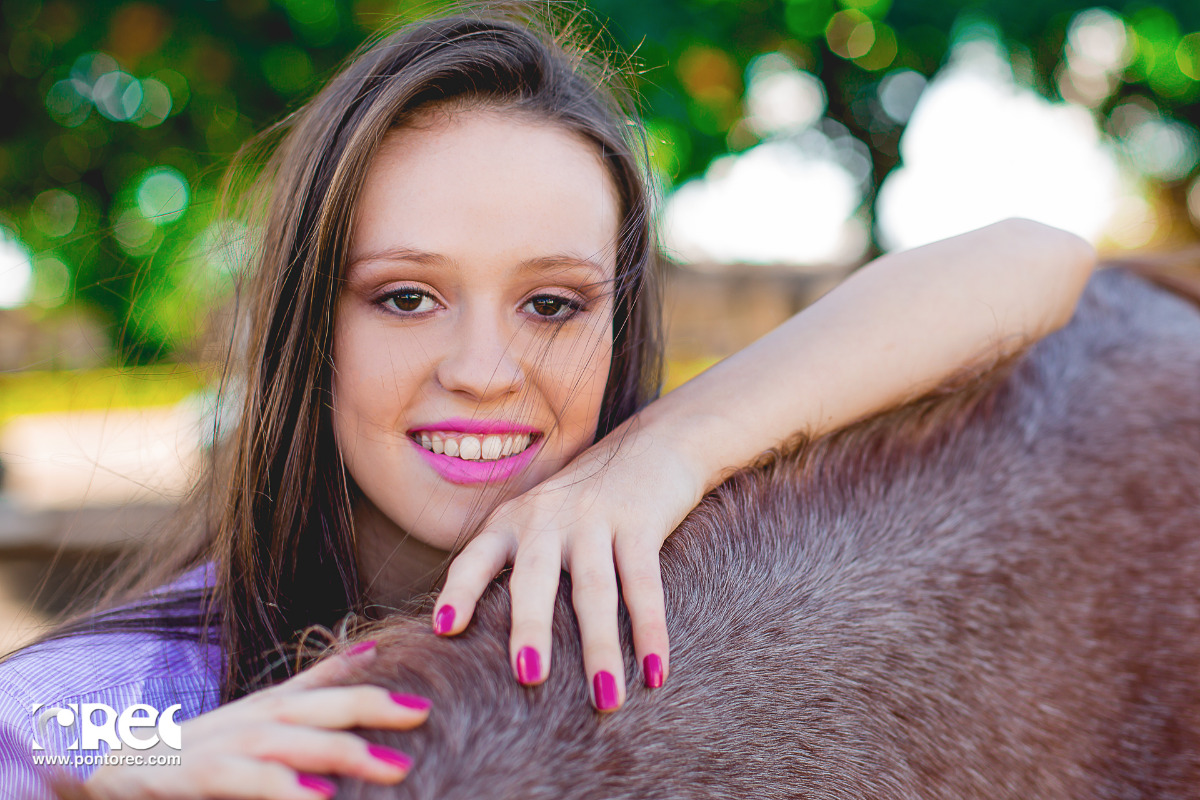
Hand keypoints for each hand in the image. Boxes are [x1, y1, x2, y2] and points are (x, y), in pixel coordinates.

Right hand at [83, 641, 429, 798]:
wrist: (111, 769)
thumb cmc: (202, 746)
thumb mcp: (262, 712)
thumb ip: (314, 684)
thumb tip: (371, 649)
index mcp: (268, 707)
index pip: (328, 693)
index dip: (375, 694)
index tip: (425, 703)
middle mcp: (247, 720)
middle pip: (315, 708)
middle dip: (368, 709)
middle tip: (421, 717)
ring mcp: (218, 746)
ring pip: (284, 741)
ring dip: (337, 752)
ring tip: (390, 767)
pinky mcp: (189, 776)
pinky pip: (239, 780)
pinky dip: (280, 788)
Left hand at [431, 417, 705, 710]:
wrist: (656, 443)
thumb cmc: (587, 501)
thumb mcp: (540, 520)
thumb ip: (516, 564)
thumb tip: (480, 642)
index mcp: (513, 521)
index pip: (476, 557)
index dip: (460, 591)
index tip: (444, 628)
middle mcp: (547, 518)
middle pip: (535, 578)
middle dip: (531, 627)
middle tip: (529, 676)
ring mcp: (594, 518)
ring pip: (594, 590)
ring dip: (601, 648)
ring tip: (606, 701)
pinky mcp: (640, 521)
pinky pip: (644, 583)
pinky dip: (651, 630)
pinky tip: (655, 671)